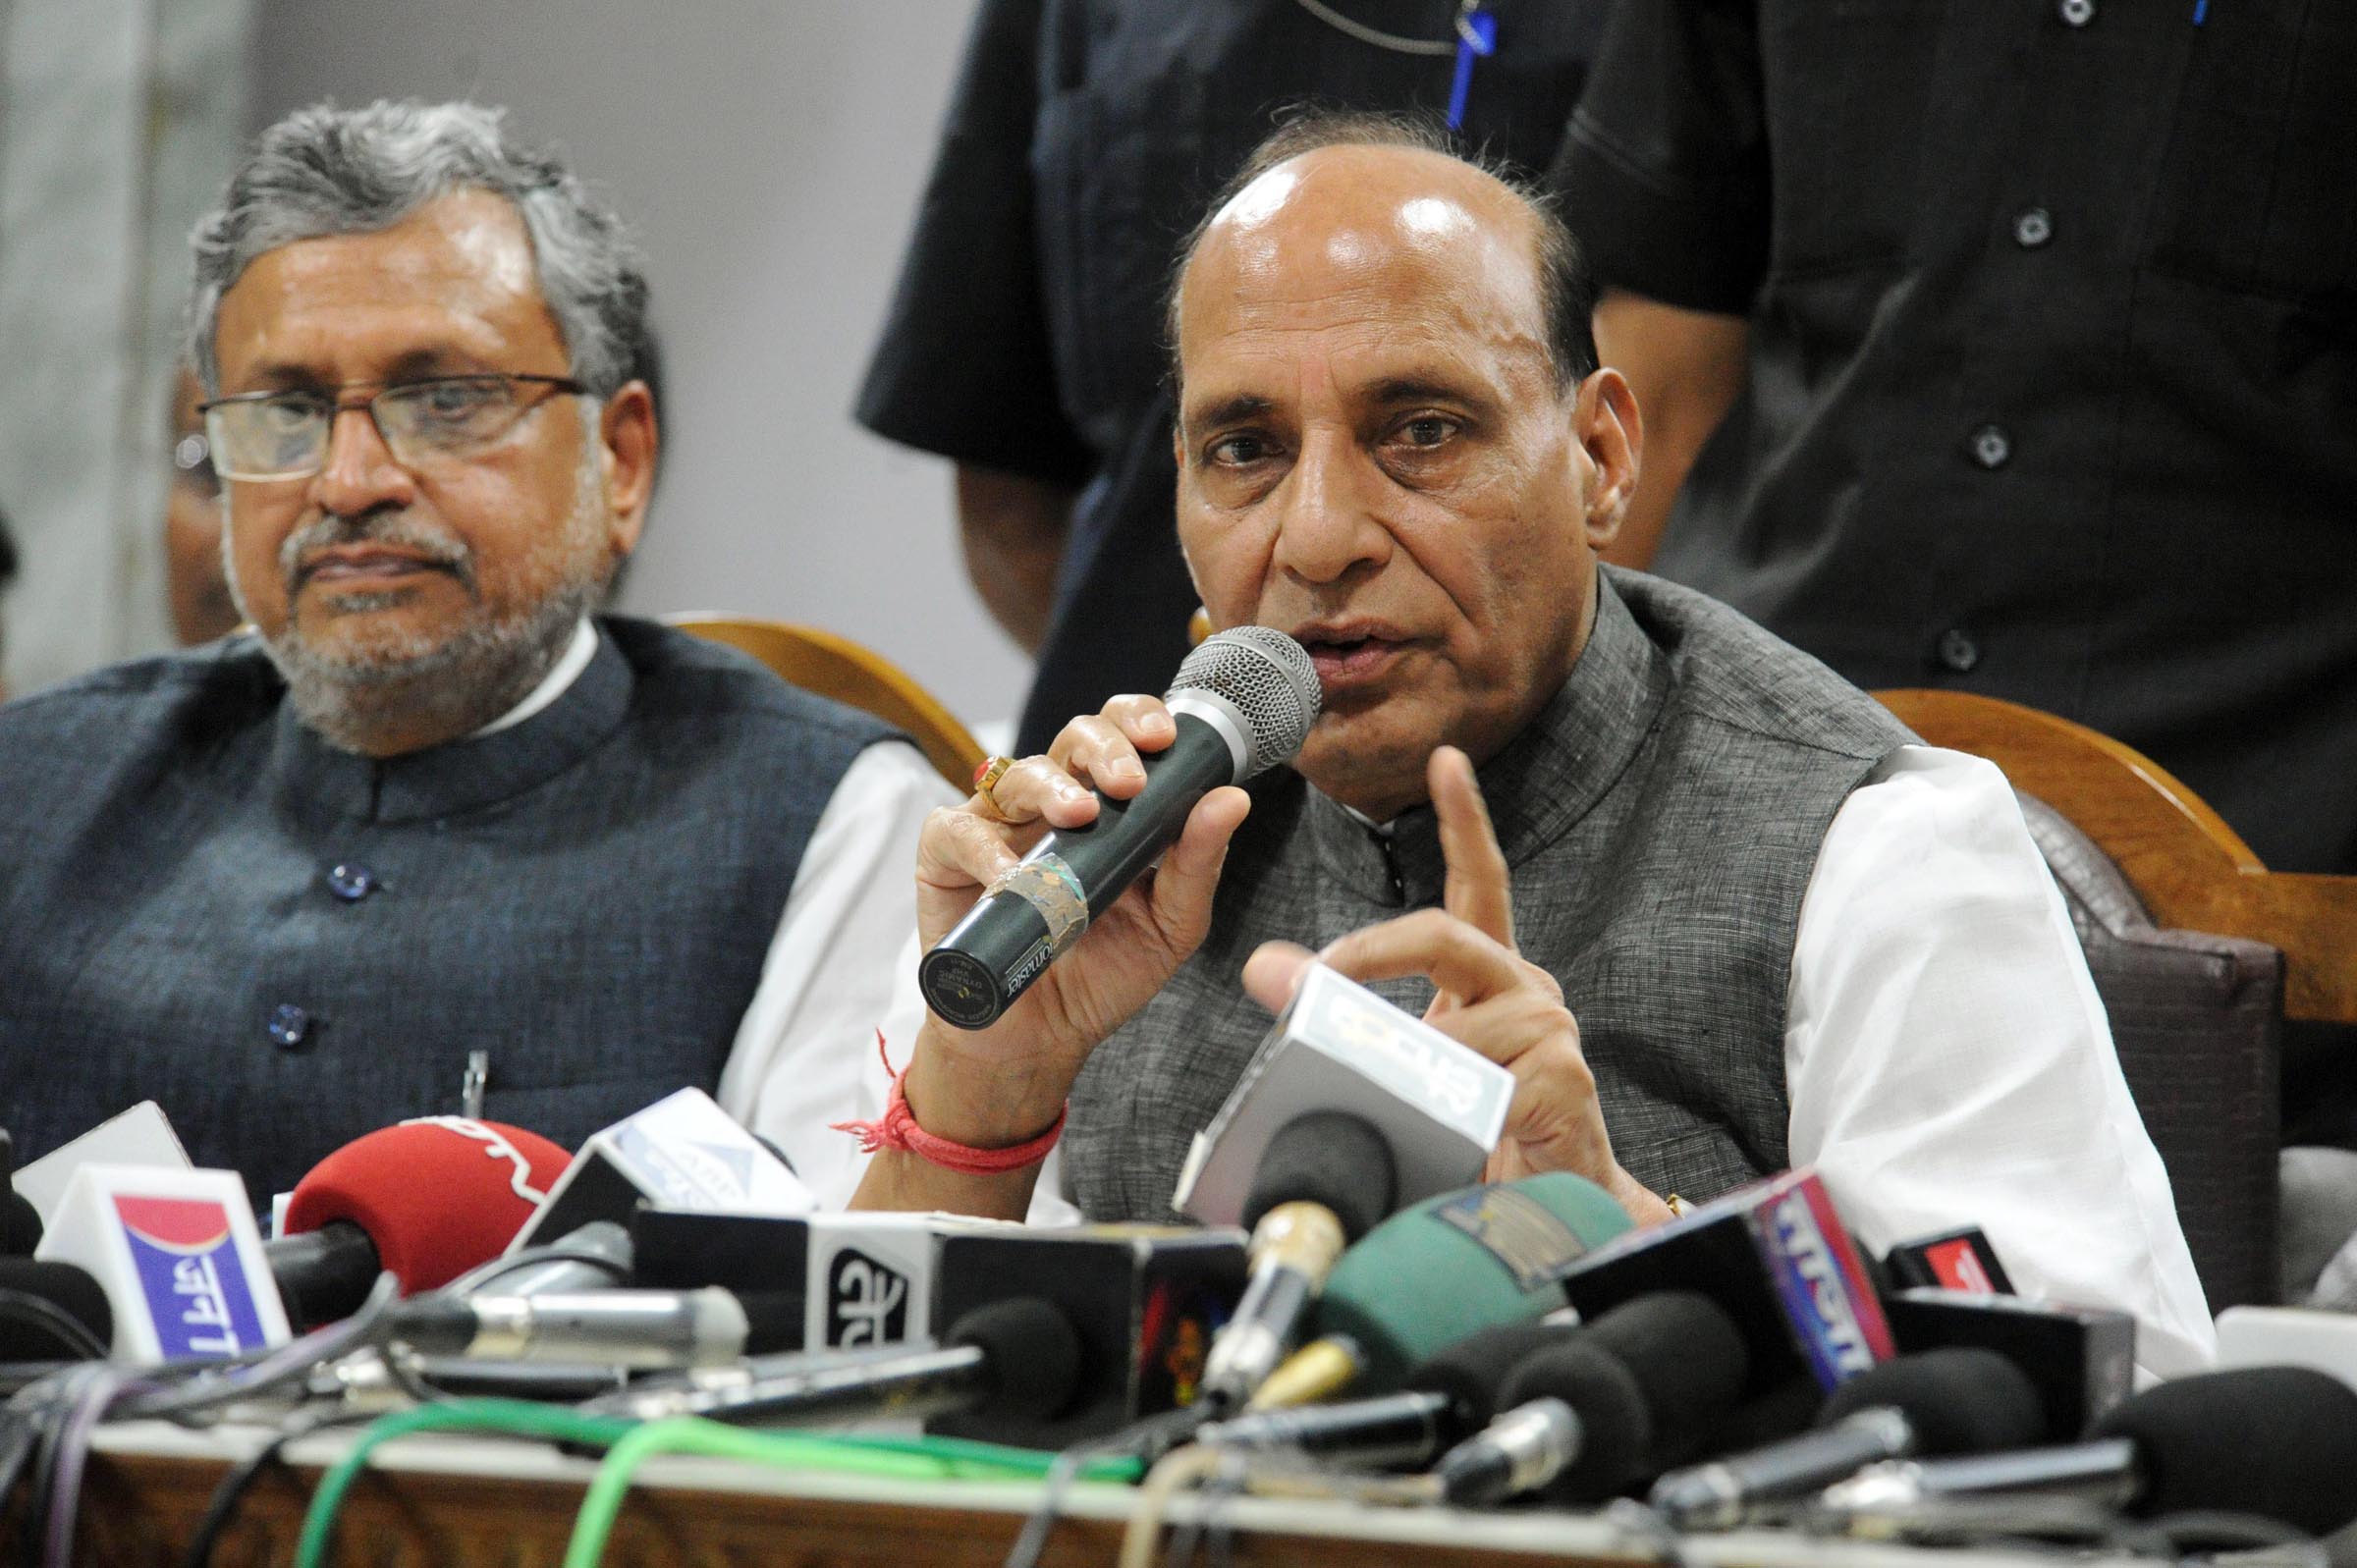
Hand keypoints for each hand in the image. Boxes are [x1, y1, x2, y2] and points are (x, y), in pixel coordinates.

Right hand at [903, 695, 1250, 1146]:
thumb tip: (1231, 800)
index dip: (1138, 720)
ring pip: (1017, 773)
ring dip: (1051, 788)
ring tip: (1078, 817)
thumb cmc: (1103, 976)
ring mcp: (998, 828)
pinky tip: (1011, 876)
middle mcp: (1052, 806)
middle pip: (1072, 738)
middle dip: (1103, 747)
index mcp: (1109, 808)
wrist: (1040, 1041)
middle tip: (1128, 782)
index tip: (1163, 738)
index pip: (1123, 737)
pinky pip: (957, 830)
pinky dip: (985, 848)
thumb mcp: (1169, 926)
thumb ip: (1198, 864)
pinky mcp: (947, 860)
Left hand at [1241, 747, 1667, 1222]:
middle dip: (1368, 951)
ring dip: (1398, 1063)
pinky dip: (1443, 1105)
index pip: (1478, 882)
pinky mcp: (1561, 1075)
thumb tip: (1264, 966)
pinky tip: (1452, 1131)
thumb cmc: (1474, 1132)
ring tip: (1386, 1104)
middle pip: (1444, 933)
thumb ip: (1344, 1012)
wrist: (1550, 1210)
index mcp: (1491, 974)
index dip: (1465, 819)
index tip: (1447, 761)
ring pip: (1447, 1023)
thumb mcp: (1401, 1063)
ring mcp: (1549, 1027)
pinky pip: (1476, 1077)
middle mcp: (1526, 985)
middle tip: (1313, 978)